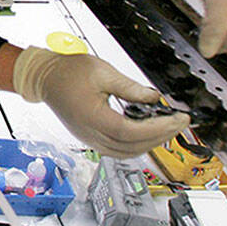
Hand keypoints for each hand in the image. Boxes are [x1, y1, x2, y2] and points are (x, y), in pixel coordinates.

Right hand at [12, 47, 189, 156]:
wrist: (46, 79)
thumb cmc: (68, 73)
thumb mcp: (102, 72)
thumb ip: (131, 88)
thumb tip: (154, 98)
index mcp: (92, 117)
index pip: (131, 132)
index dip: (158, 128)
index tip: (177, 119)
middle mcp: (90, 134)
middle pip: (132, 146)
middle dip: (161, 136)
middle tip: (180, 123)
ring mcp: (90, 139)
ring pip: (127, 153)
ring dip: (150, 144)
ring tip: (167, 129)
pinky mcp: (91, 138)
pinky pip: (118, 150)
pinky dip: (136, 145)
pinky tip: (148, 133)